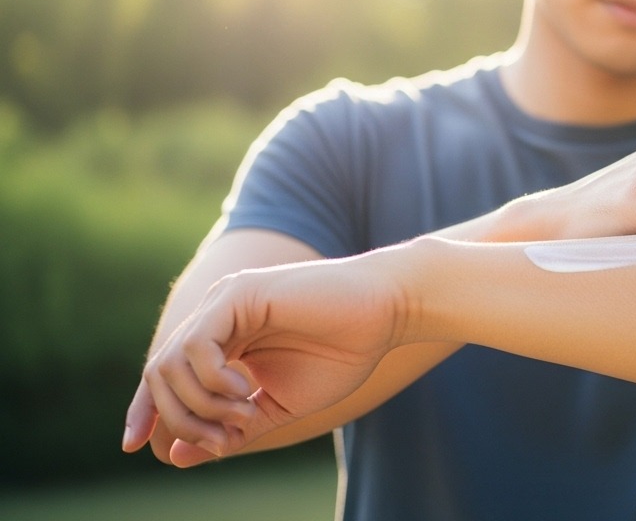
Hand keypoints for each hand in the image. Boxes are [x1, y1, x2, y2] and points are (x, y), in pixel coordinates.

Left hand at [122, 254, 404, 466]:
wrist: (385, 314)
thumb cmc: (343, 355)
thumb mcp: (278, 407)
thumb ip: (231, 427)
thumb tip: (174, 455)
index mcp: (225, 340)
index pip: (165, 376)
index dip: (145, 410)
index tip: (135, 446)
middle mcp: (217, 318)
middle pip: (158, 374)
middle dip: (178, 418)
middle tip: (222, 440)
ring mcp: (225, 302)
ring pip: (169, 363)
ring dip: (199, 405)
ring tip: (243, 415)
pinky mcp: (239, 293)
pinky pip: (196, 346)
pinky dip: (211, 381)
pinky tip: (245, 392)